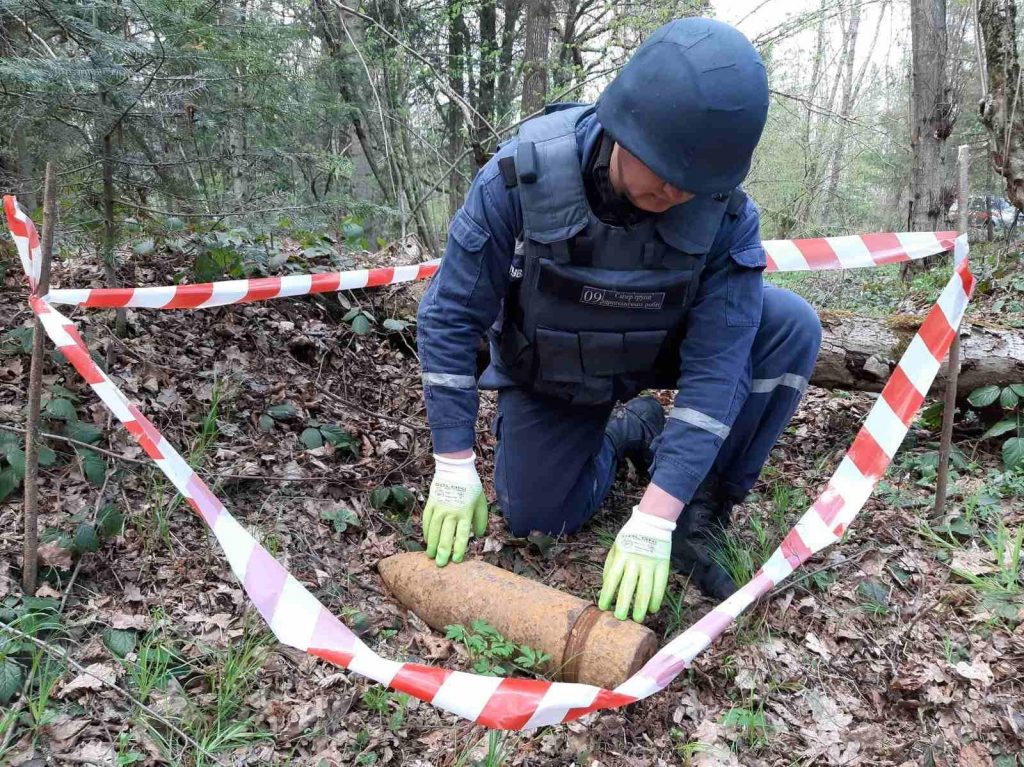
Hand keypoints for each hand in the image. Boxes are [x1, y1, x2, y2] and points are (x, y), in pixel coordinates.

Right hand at [422, 453, 487, 565]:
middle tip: (440, 564)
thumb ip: (481, 520)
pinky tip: (427, 540)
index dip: (458, 549)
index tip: (456, 560)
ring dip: (431, 545)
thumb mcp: (481, 502)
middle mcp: (451, 513)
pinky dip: (426, 532)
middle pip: (445, 536)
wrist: (455, 469)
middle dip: (443, 552)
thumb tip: (480, 535)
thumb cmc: (471, 487)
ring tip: (430, 556)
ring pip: (433, 531)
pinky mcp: (431, 504)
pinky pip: (427, 521)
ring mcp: (439, 509)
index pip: (461, 536)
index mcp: (465, 513)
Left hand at [598, 507, 674, 621]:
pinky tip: (653, 608)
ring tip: (638, 618)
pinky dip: (657, 598)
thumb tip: (606, 586)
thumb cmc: (630, 537)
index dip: (607, 594)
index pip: (612, 578)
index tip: (604, 607)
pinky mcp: (663, 565)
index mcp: (621, 556)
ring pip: (645, 588)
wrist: (652, 522)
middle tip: (620, 618)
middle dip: (624, 604)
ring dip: (641, 605)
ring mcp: (650, 563)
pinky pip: (660, 585)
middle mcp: (635, 561)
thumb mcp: (616, 547)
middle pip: (628, 586)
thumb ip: (610, 565)